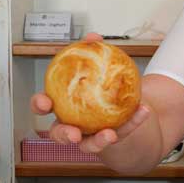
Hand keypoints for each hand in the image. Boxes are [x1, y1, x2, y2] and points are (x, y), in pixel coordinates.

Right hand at [30, 31, 150, 153]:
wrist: (119, 104)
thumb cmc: (97, 85)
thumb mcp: (95, 68)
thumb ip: (91, 53)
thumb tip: (93, 37)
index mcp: (60, 106)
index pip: (43, 106)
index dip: (39, 105)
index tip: (45, 102)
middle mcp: (71, 125)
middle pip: (59, 134)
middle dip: (63, 135)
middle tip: (73, 133)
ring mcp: (90, 137)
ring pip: (89, 145)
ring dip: (98, 142)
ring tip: (110, 135)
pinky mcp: (113, 139)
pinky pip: (123, 131)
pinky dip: (134, 121)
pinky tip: (144, 110)